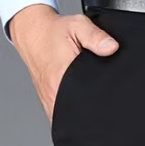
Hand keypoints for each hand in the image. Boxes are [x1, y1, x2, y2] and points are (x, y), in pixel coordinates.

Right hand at [8, 4, 118, 121]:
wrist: (33, 33)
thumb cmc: (54, 31)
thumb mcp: (78, 26)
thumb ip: (96, 37)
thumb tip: (112, 47)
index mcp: (61, 77)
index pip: (84, 103)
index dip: (100, 105)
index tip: (110, 103)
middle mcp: (53, 93)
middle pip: (78, 114)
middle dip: (94, 113)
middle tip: (106, 104)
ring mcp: (49, 100)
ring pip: (69, 119)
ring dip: (82, 116)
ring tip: (94, 107)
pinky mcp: (48, 102)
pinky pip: (62, 117)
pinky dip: (73, 115)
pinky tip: (82, 108)